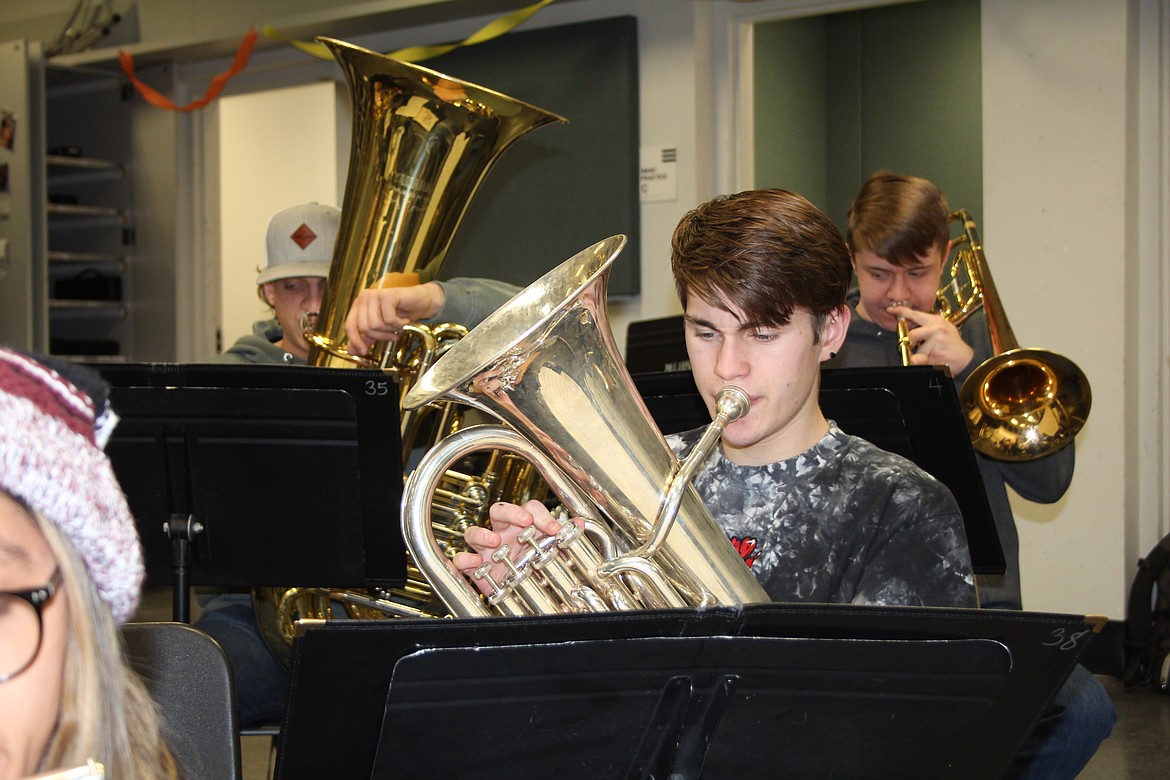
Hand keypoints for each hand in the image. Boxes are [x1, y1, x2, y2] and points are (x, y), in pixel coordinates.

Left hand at [344, 277, 445, 355]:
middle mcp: (365, 297)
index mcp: (360, 304)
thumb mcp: (381, 329)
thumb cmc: (402, 313)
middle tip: (391, 335)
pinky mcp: (387, 295)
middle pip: (364, 327)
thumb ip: (366, 338)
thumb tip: (352, 351)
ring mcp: (375, 294)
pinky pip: (389, 319)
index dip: (356, 340)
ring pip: (375, 324)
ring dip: (390, 329)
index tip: (363, 351)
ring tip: (398, 325)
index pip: (350, 325)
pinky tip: (403, 319)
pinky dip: (399, 324)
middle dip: (380, 335)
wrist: (421, 302)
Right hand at [452, 499, 571, 595]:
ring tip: (495, 542)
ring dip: (483, 534)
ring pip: (474, 532)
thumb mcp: (551, 553)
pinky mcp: (474, 568)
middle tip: (524, 521)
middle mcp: (503, 534)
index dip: (541, 516)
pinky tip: (474, 563)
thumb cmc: (531, 566)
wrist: (518, 592)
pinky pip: (461, 560)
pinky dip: (464, 560)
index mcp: (522, 527)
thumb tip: (580, 523)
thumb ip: (565, 538)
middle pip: (500, 511)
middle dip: (511, 513)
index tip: (554, 530)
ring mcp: (486, 550)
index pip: (529, 509)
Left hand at [887, 305, 974, 374]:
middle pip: (912, 334)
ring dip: (921, 356)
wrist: (967, 358)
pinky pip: (923, 361)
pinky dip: (926, 364)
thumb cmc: (951, 345)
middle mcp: (937, 328)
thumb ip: (924, 330)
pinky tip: (936, 360)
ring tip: (932, 355)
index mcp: (936, 321)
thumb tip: (908, 335)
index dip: (901, 311)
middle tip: (915, 348)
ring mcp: (939, 340)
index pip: (915, 314)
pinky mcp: (939, 352)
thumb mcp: (940, 332)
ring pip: (917, 351)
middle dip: (910, 344)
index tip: (890, 310)